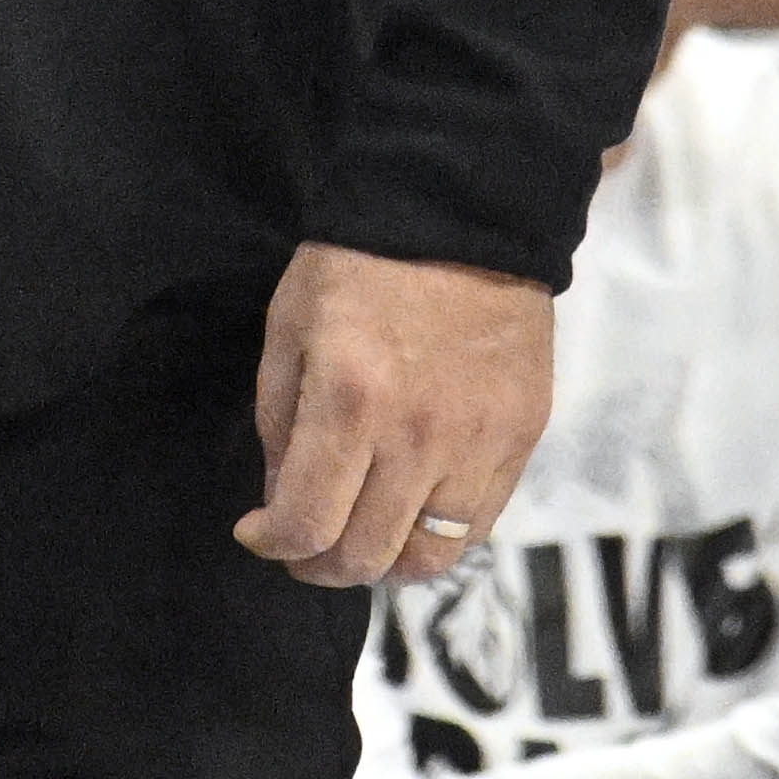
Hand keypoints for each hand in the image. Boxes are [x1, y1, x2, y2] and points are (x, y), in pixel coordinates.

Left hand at [235, 242, 551, 589]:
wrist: (456, 213)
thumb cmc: (356, 264)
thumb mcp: (289, 328)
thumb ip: (279, 424)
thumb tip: (281, 502)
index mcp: (351, 401)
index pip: (307, 523)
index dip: (273, 543)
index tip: (258, 533)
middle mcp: (419, 435)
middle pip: (366, 556)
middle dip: (320, 565)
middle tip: (304, 548)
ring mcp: (479, 441)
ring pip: (430, 558)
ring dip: (383, 562)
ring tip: (360, 539)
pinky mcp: (520, 436)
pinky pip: (478, 524)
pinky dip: (438, 535)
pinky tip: (411, 512)